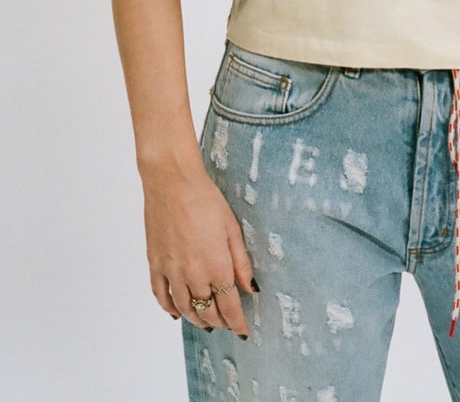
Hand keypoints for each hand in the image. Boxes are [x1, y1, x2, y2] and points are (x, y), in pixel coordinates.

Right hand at [143, 165, 256, 336]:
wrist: (172, 182)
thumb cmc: (205, 199)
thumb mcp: (232, 228)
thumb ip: (241, 262)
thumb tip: (250, 288)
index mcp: (217, 266)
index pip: (229, 307)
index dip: (237, 322)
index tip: (243, 331)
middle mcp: (194, 275)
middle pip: (207, 311)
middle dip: (219, 322)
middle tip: (227, 324)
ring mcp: (172, 272)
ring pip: (184, 309)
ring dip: (196, 320)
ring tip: (206, 322)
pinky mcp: (155, 264)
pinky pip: (161, 295)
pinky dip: (169, 308)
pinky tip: (176, 312)